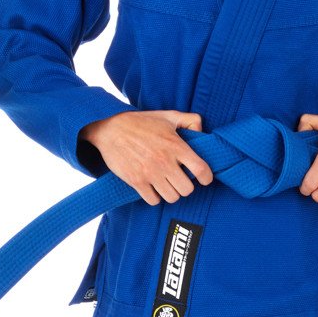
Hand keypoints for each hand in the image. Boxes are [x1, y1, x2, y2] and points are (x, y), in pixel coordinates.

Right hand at [82, 109, 214, 204]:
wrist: (110, 128)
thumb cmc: (141, 122)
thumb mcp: (168, 115)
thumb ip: (190, 120)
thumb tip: (202, 132)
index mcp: (176, 145)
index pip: (200, 169)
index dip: (206, 178)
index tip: (204, 179)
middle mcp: (165, 161)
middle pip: (187, 189)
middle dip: (185, 186)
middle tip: (179, 180)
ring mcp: (150, 173)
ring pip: (172, 197)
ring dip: (171, 192)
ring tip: (166, 184)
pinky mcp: (136, 181)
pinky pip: (153, 200)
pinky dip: (155, 197)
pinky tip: (153, 187)